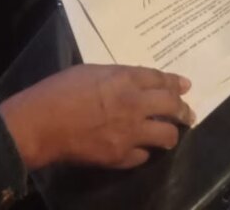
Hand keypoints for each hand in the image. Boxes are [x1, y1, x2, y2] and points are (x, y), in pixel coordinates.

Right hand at [0, 64, 193, 170]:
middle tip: (187, 113)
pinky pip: (144, 156)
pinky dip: (144, 150)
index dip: (175, 82)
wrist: (42, 123)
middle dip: (183, 109)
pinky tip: (142, 148)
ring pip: (166, 136)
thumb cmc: (61, 89)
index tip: (186, 86)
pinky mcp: (121, 157)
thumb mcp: (92, 71)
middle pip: (171, 106)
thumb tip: (135, 82)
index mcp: (124, 79)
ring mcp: (130, 133)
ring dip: (171, 133)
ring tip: (171, 134)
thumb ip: (118, 76)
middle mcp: (134, 104)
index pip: (160, 79)